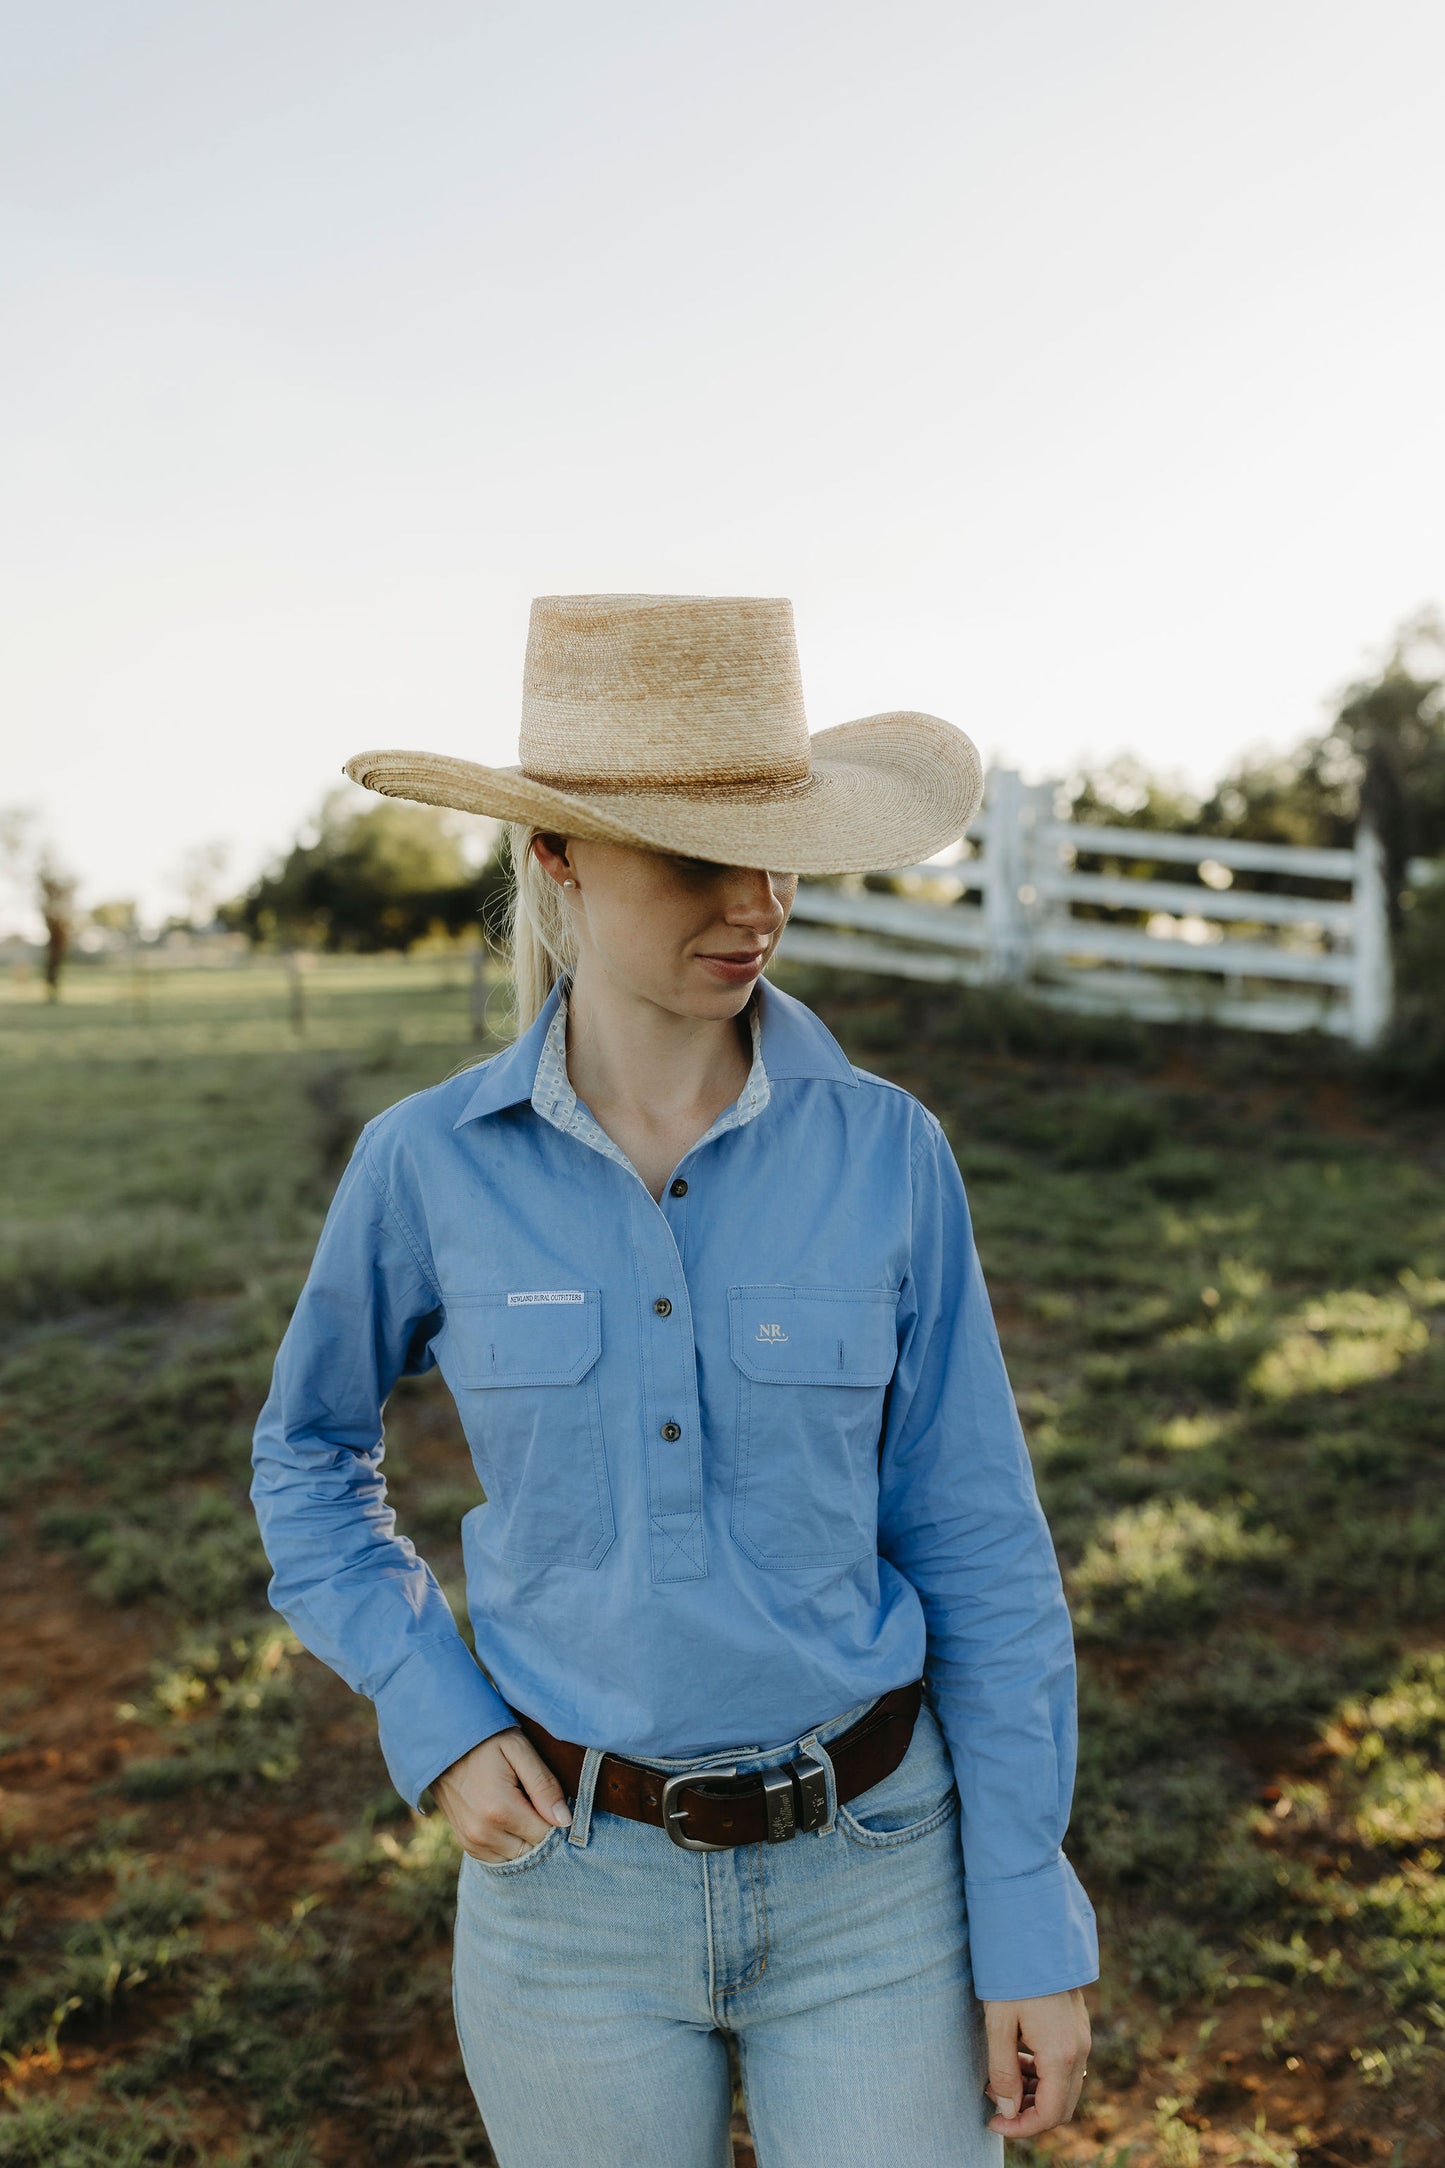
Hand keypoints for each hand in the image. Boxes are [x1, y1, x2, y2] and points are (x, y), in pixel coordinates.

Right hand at [431, 1727, 572, 1861]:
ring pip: (517, 1858)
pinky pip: (499, 1858)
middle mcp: (484, 1834)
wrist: (441, 1745)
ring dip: (526, 1839)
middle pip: (533, 1851)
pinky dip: (510, 1844)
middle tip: (540, 1802)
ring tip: (523, 1808)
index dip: (558, 1821)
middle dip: (543, 1831)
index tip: (556, 1801)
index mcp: (501, 1810)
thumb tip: (565, 1821)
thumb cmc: (484, 1741)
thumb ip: (544, 1785)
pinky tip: (510, 1819)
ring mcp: (472, 1843)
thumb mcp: (518, 1749)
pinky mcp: (467, 1845)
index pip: (547, 1836)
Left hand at [982, 1987, 1090, 2138]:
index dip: (1021, 2127)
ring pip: (1065, 2087)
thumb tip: (1008, 2111)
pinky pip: (1066, 2066)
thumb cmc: (1012, 1975)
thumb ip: (1004, 2072)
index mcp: (1061, 2054)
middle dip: (1028, 2114)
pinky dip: (1044, 2075)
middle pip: (1061, 2107)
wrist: (1034, 1931)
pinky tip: (1017, 2061)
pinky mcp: (1077, 2027)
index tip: (994, 2123)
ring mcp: (1082, 2037)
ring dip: (1035, 2094)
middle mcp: (1079, 2050)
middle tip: (995, 2105)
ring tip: (1000, 2082)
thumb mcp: (999, 2025)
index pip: (1049, 2114)